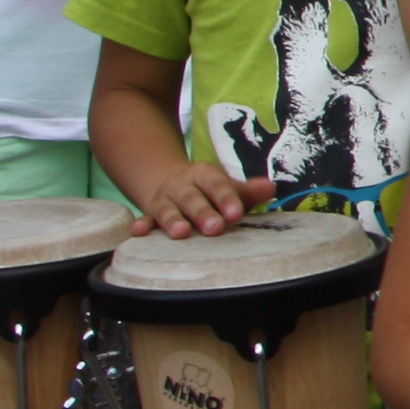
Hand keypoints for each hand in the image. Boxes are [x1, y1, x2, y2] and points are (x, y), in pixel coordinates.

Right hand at [128, 160, 269, 236]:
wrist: (170, 183)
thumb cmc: (209, 192)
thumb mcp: (227, 187)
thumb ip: (247, 191)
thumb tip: (271, 188)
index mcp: (205, 175)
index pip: (217, 184)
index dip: (226, 198)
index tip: (237, 213)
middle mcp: (182, 186)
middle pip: (192, 198)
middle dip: (203, 213)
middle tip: (215, 227)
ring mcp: (163, 200)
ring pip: (167, 209)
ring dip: (173, 220)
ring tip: (181, 233)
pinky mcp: (149, 214)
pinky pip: (144, 219)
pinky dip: (140, 225)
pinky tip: (138, 231)